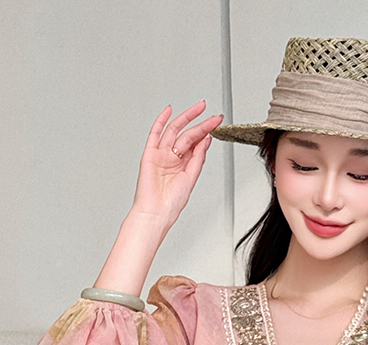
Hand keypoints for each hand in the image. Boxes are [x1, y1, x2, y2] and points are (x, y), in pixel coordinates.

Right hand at [129, 100, 223, 230]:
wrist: (155, 213)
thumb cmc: (170, 204)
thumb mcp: (191, 178)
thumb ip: (198, 158)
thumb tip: (206, 140)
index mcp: (183, 165)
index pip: (196, 143)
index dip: (207, 132)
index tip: (217, 123)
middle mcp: (172, 158)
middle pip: (188, 135)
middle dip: (202, 124)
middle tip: (214, 117)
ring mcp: (161, 155)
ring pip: (175, 130)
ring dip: (187, 117)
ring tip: (200, 108)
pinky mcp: (150, 154)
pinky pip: (155, 133)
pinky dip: (161, 121)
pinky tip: (170, 111)